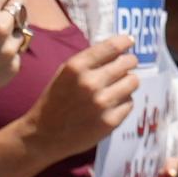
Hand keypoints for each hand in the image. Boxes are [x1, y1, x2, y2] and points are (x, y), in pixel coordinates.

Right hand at [19, 34, 140, 167]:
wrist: (45, 135)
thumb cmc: (55, 100)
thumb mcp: (64, 73)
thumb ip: (88, 61)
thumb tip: (117, 50)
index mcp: (76, 67)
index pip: (111, 47)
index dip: (124, 42)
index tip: (129, 41)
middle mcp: (90, 83)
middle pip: (127, 63)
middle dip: (128, 63)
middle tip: (125, 67)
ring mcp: (102, 103)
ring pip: (133, 82)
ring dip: (127, 83)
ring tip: (117, 88)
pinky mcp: (110, 121)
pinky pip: (129, 103)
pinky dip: (123, 102)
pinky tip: (111, 106)